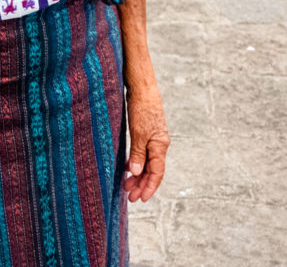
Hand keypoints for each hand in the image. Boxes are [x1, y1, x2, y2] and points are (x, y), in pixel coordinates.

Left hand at [123, 86, 169, 201]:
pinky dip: (137, 162)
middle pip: (152, 171)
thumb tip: (137, 172)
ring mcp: (153, 138)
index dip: (149, 187)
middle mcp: (159, 144)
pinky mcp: (147, 132)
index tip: (141, 199)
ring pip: (147, 163)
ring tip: (126, 185)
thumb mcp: (138, 132)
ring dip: (138, 175)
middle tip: (130, 197)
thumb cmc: (142, 108)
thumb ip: (138, 153)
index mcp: (160, 146)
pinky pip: (143, 153)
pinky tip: (129, 167)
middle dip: (141, 185)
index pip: (157, 173)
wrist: (143, 87)